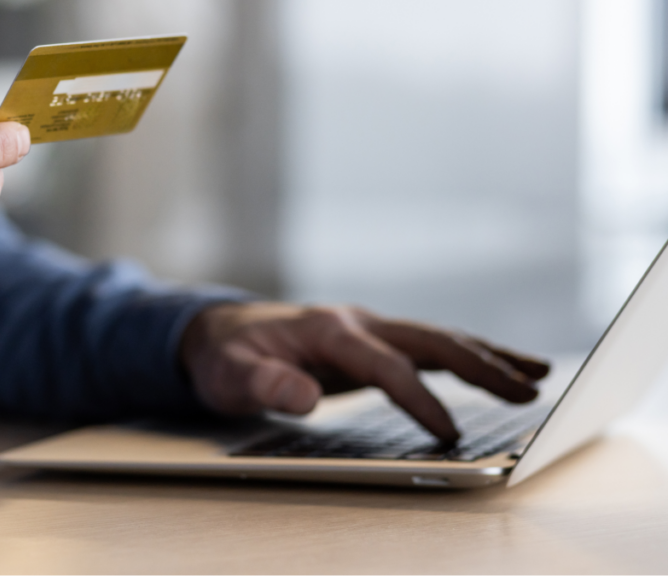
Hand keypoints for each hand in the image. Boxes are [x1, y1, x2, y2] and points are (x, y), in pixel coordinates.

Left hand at [179, 303, 549, 441]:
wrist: (219, 332)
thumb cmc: (227, 356)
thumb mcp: (231, 376)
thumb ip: (264, 385)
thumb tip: (305, 398)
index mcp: (328, 330)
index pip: (385, 366)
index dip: (418, 400)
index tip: (449, 434)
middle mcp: (356, 322)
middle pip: (429, 340)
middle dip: (480, 365)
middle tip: (529, 391)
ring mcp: (367, 328)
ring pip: (436, 338)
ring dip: (486, 356)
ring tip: (538, 375)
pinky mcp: (371, 341)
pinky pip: (426, 347)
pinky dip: (465, 357)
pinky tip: (497, 370)